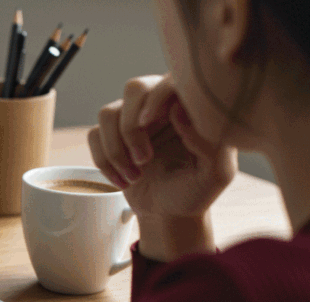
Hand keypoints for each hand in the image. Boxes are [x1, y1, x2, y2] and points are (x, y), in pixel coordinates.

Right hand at [89, 74, 236, 260]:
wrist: (169, 213)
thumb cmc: (197, 190)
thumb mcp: (216, 173)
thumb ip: (209, 142)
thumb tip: (180, 110)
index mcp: (189, 106)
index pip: (171, 80)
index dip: (156, 97)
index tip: (149, 124)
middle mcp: (161, 105)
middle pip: (135, 88)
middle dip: (131, 127)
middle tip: (143, 159)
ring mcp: (133, 119)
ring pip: (108, 112)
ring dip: (116, 149)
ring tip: (134, 176)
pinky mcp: (111, 136)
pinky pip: (94, 135)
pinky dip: (104, 161)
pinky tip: (123, 181)